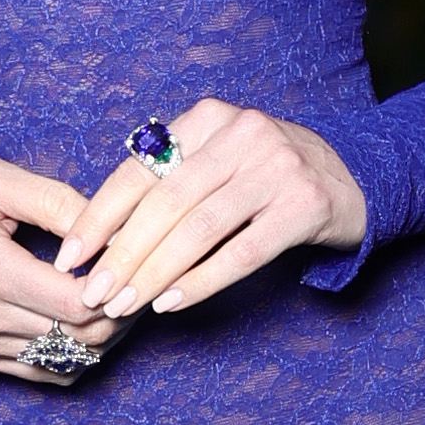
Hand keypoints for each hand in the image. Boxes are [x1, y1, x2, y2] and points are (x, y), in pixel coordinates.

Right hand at [0, 153, 120, 378]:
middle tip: (139, 283)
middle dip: (121, 313)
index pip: (76, 303)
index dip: (118, 290)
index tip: (133, 265)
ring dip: (105, 336)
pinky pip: (46, 373)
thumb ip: (56, 202)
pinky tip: (91, 325)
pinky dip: (78, 355)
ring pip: (69, 359)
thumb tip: (111, 230)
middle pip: (79, 335)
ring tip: (120, 301)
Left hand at [54, 101, 367, 315]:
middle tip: (94, 295)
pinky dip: (201, 282)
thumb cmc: (265, 178)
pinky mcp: (306, 206)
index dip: (99, 217)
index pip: (139, 170)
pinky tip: (171, 304)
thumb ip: (169, 183)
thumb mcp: (217, 159)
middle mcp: (243, 133)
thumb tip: (103, 240)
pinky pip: (242, 253)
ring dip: (154, 274)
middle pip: (165, 202)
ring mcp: (278, 168)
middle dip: (122, 254)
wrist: (354, 179)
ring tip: (124, 306)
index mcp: (209, 118)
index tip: (70, 257)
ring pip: (199, 229)